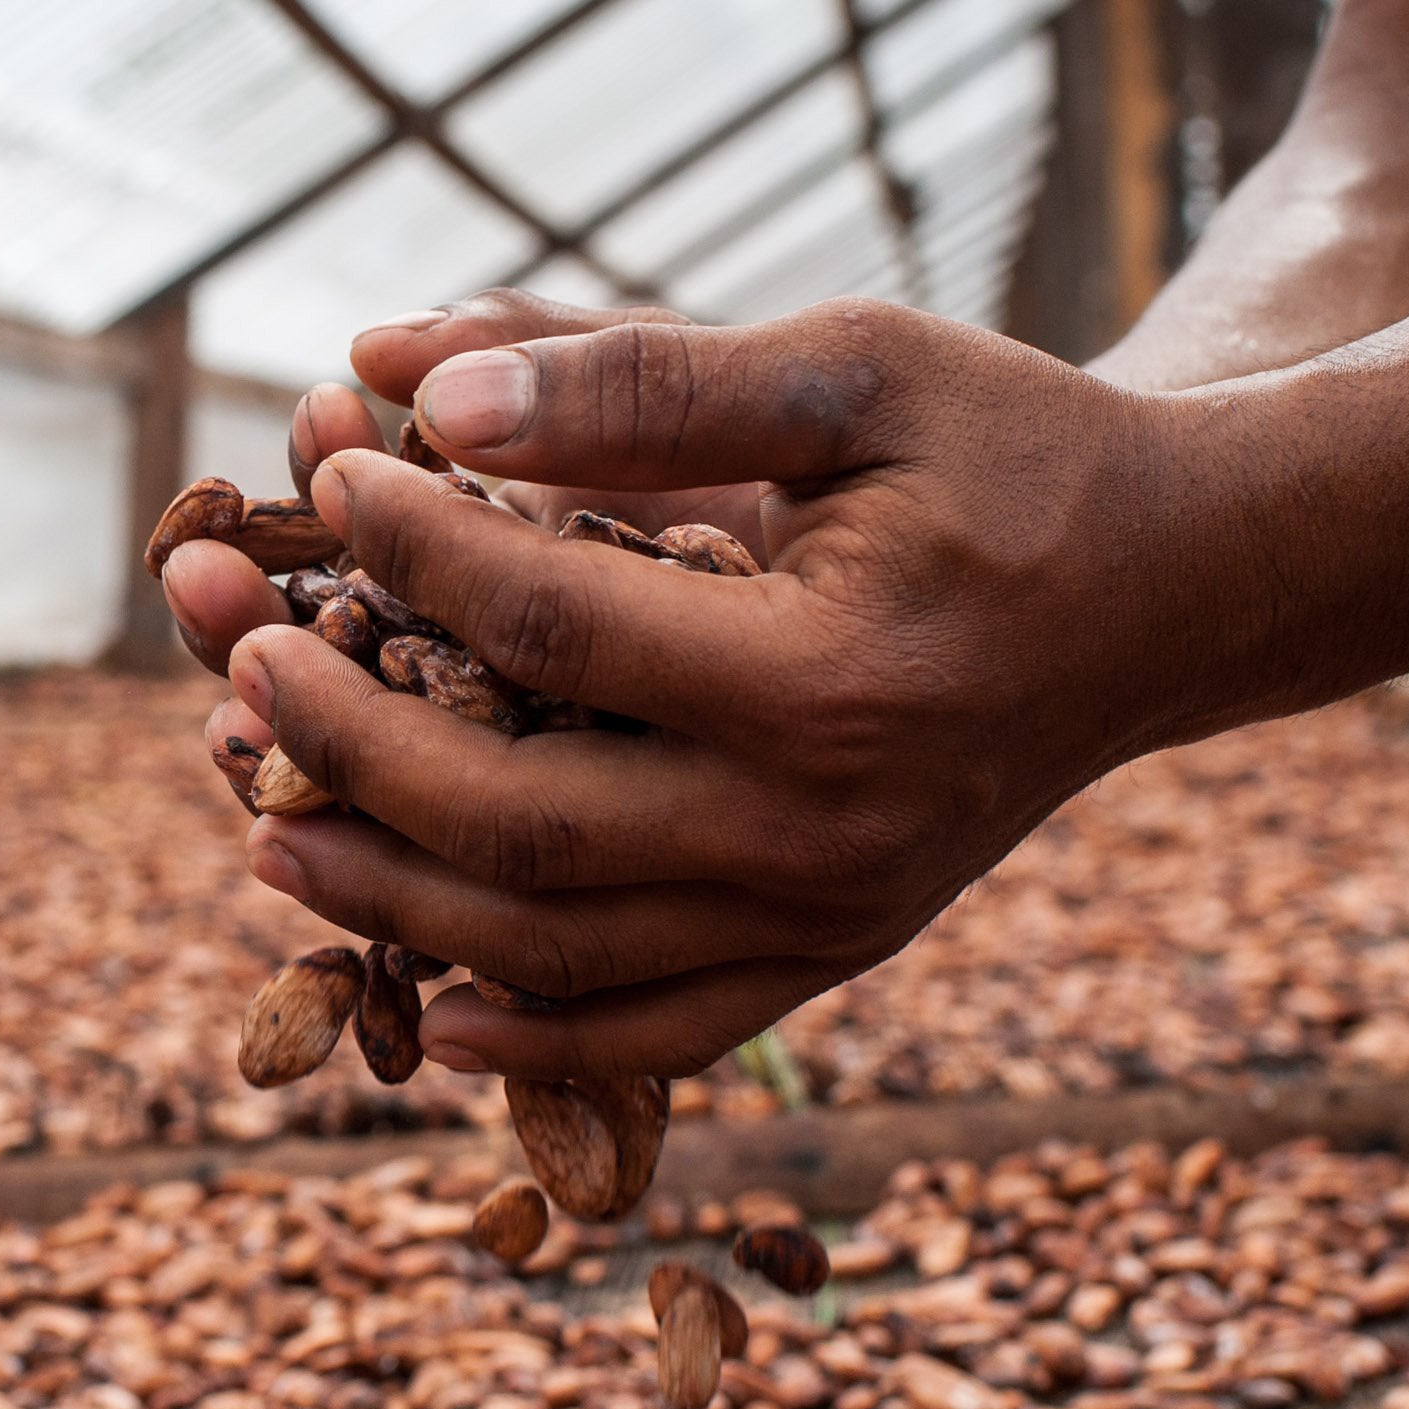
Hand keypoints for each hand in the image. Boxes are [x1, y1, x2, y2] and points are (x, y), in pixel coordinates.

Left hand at [211, 295, 1204, 1081]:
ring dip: (387, 895)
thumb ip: (637, 378)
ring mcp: (827, 919)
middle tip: (234, 662)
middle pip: (516, 819)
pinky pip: (654, 1036)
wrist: (1174, 594)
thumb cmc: (1011, 458)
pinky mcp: (834, 958)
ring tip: (261, 828)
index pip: (546, 622)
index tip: (321, 473)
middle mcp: (821, 834)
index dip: (405, 548)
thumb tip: (411, 384)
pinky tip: (419, 1000)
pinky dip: (527, 1037)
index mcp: (825, 679)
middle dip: (343, 740)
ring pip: (555, 951)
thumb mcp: (850, 371)